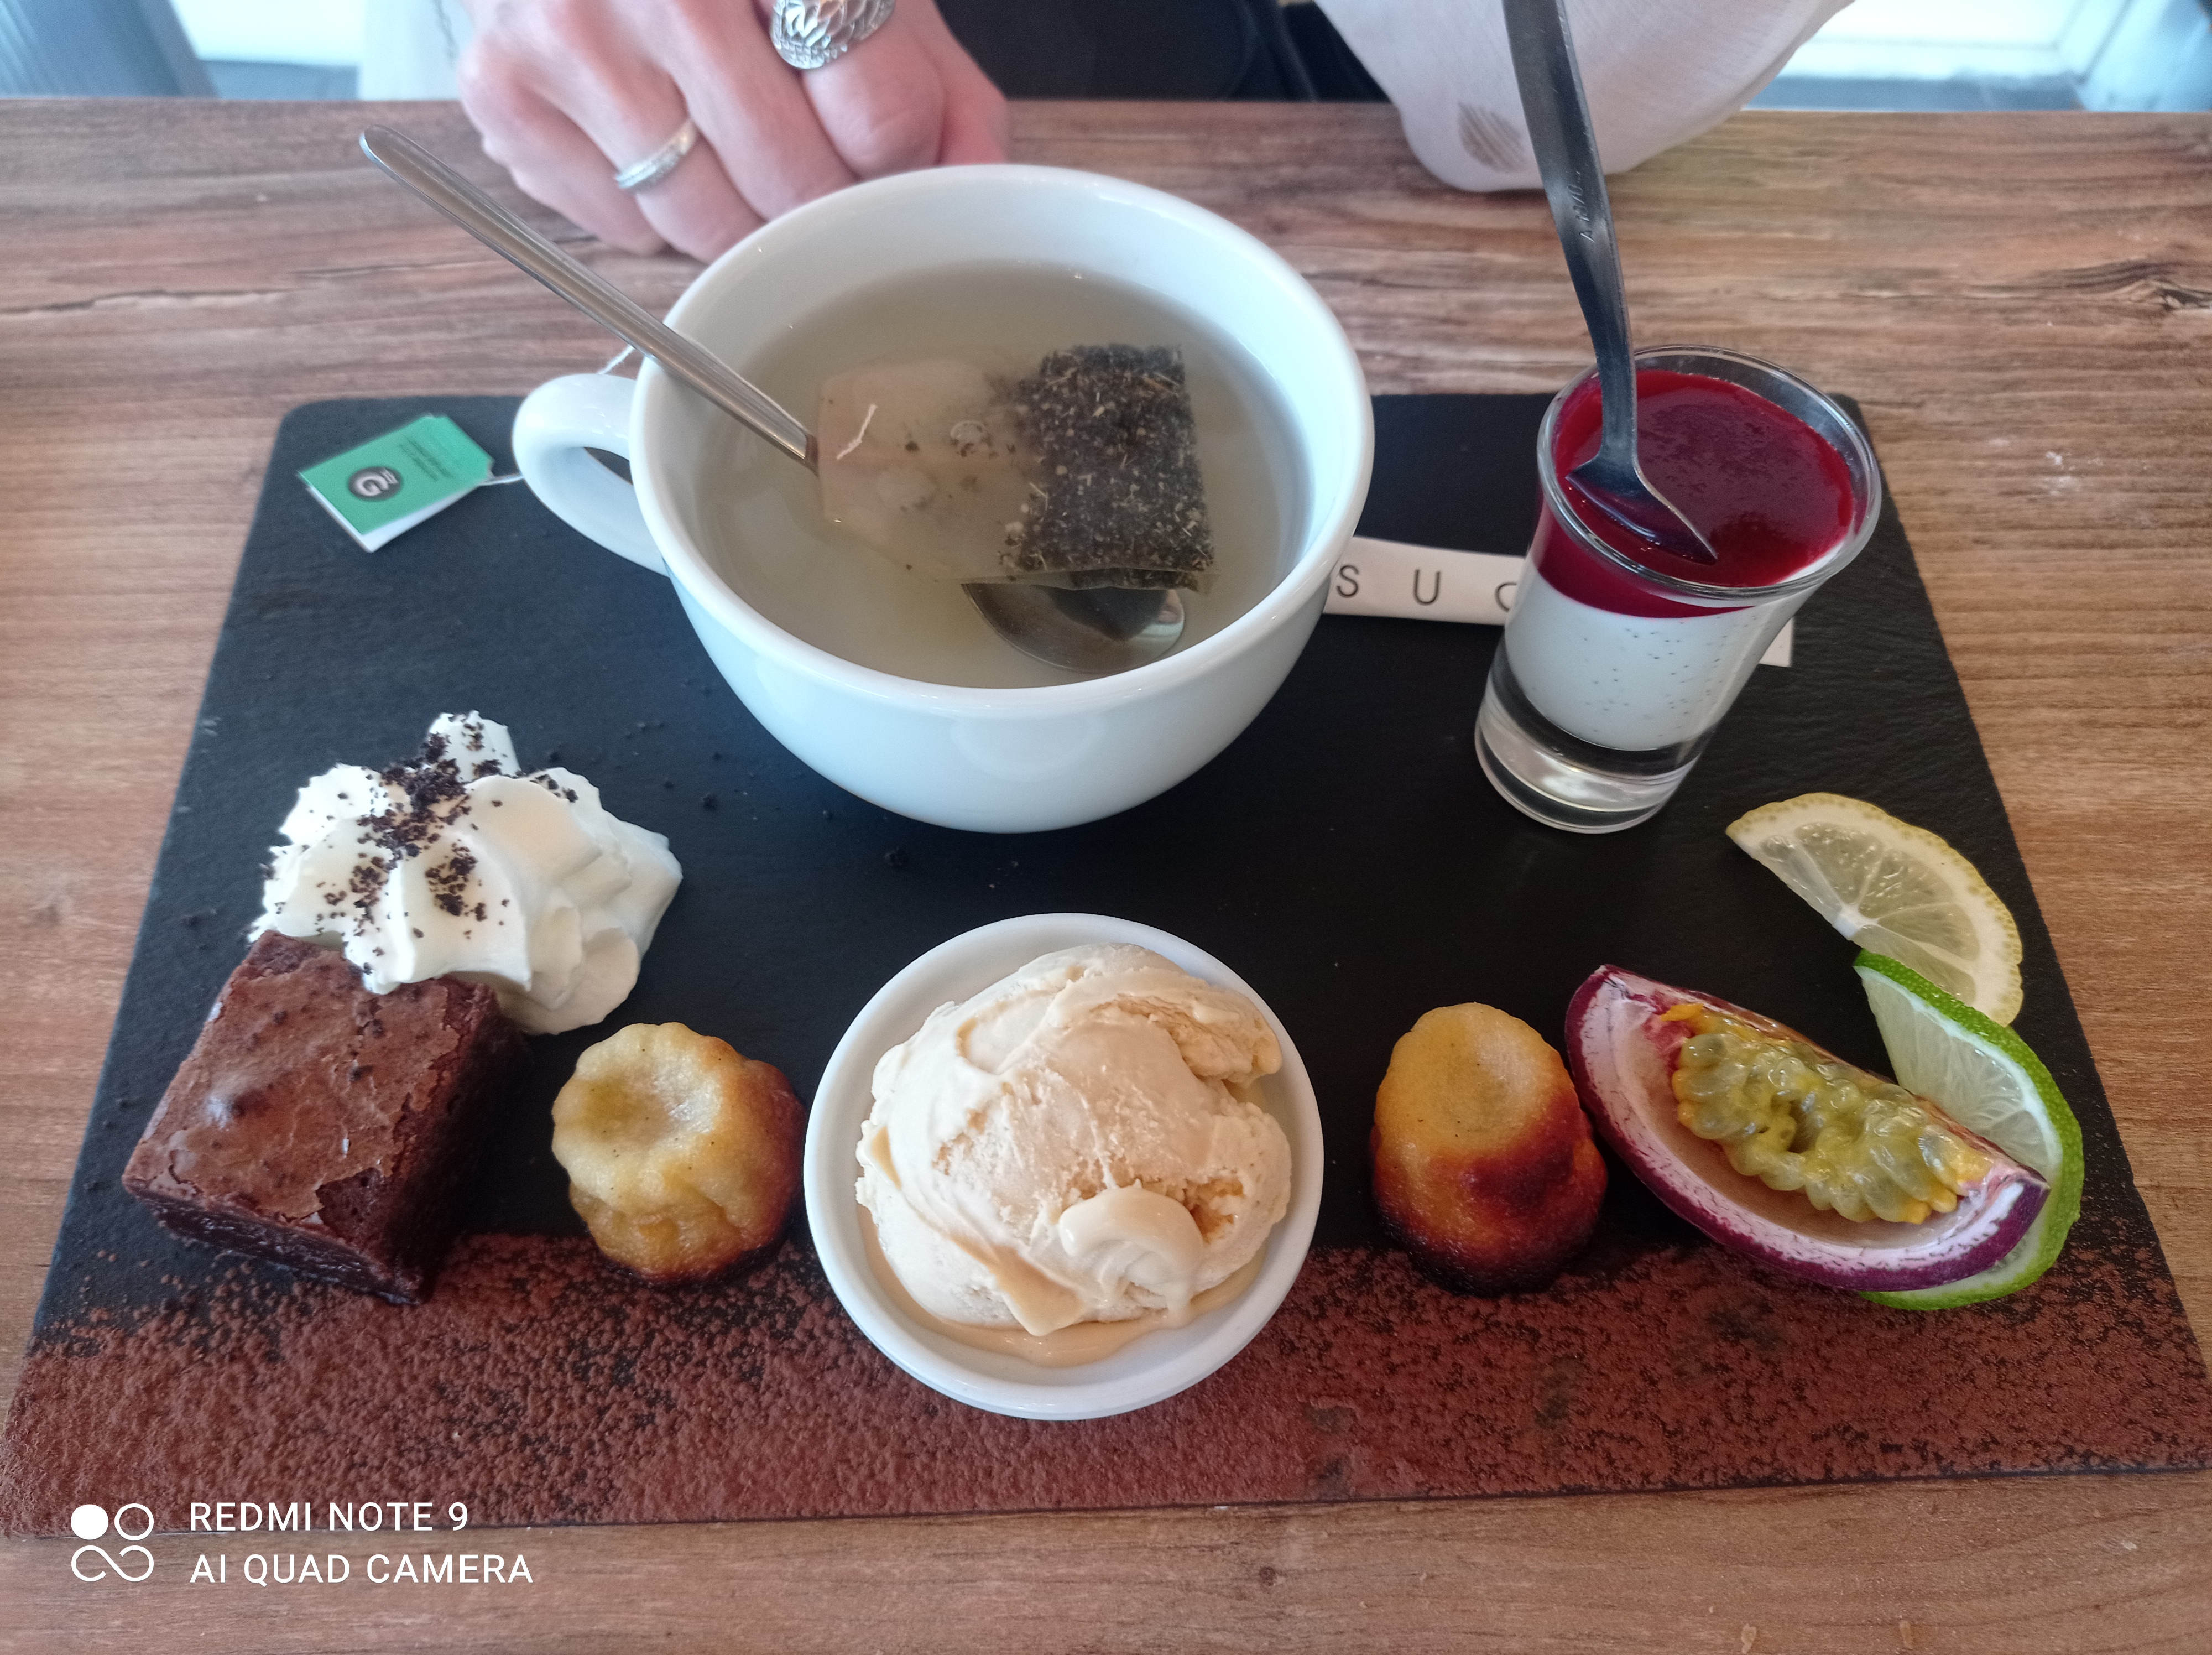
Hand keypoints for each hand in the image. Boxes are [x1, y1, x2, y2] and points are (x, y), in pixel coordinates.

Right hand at [456, 0, 1009, 260]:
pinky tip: (653, 132)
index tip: (878, 148)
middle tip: (807, 158)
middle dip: (819, 199)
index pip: (883, 119)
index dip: (894, 157)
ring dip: (739, 216)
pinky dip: (655, 209)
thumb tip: (976, 195)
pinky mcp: (502, 95)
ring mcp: (567, 39)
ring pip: (704, 223)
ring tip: (729, 142)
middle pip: (792, 185)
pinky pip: (623, 227)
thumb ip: (937, 89)